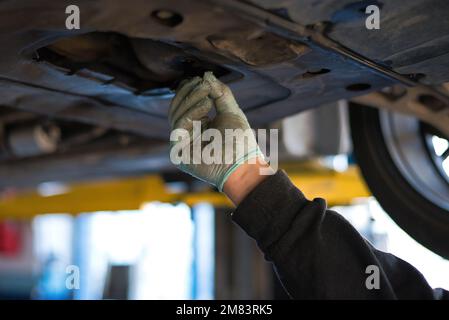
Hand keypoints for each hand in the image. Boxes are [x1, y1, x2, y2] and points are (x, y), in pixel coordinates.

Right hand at [168, 72, 264, 192]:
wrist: (244, 165)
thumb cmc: (240, 142)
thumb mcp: (231, 111)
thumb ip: (220, 93)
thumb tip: (207, 74)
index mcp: (198, 126)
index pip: (184, 103)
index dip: (188, 89)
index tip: (200, 78)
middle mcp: (187, 135)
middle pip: (176, 108)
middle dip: (188, 93)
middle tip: (202, 83)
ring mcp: (181, 145)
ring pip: (175, 115)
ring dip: (191, 100)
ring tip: (208, 94)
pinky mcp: (178, 153)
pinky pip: (178, 127)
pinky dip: (192, 114)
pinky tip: (206, 106)